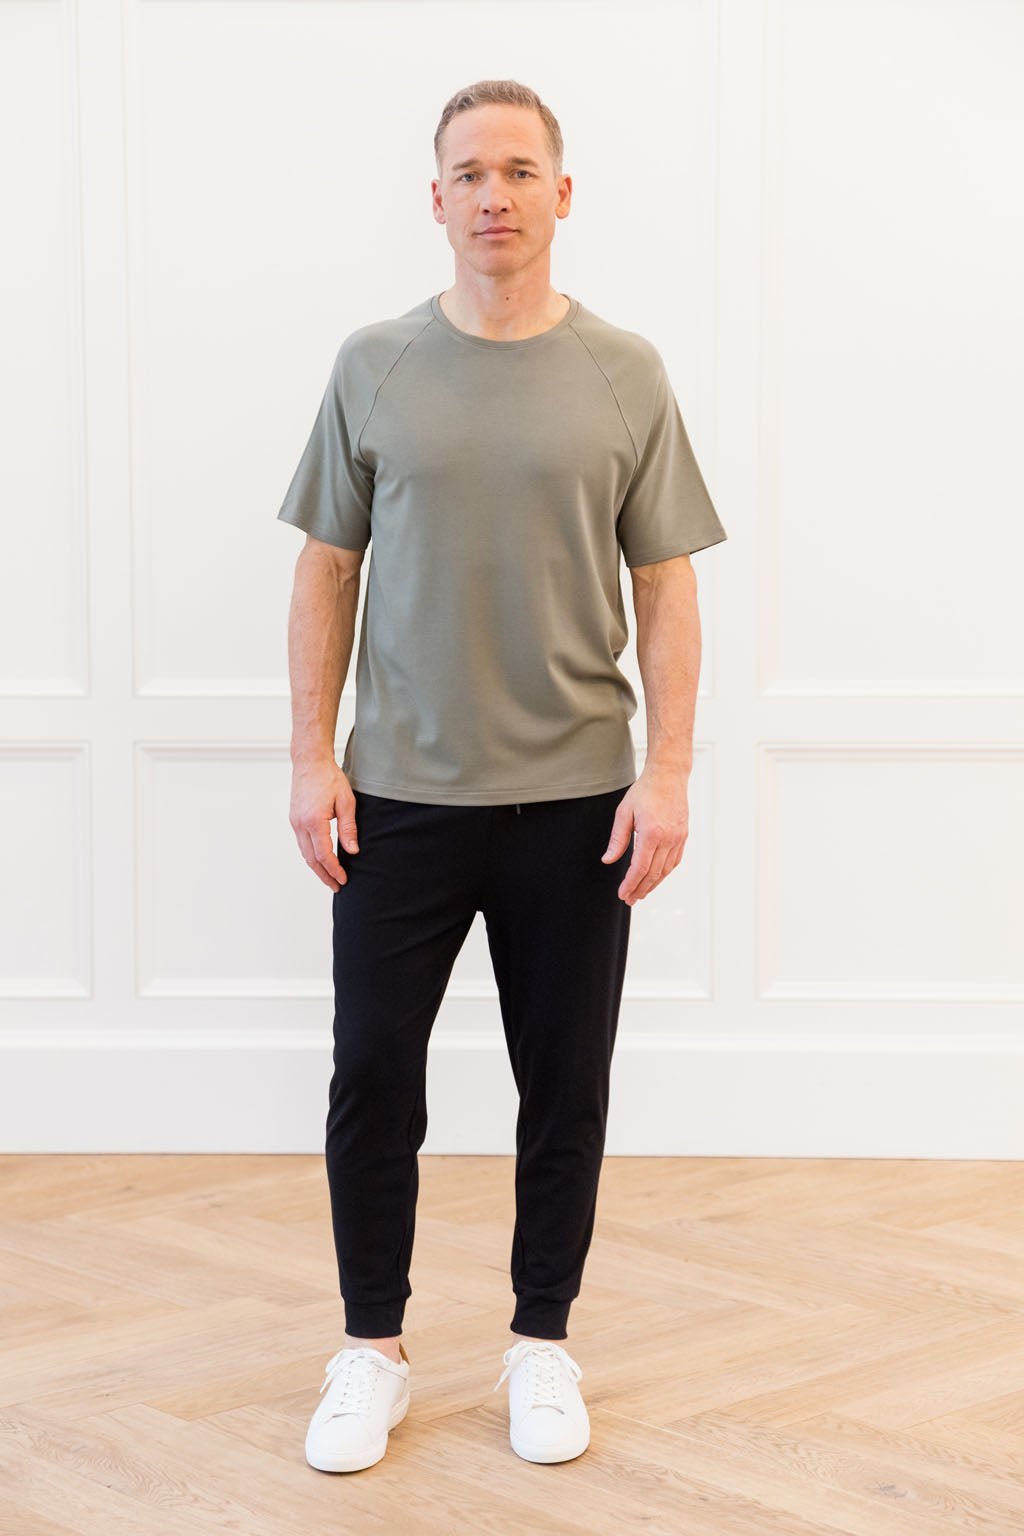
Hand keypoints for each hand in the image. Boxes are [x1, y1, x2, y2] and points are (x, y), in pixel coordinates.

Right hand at [289, 759, 359, 891]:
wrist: (310, 762)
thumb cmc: (329, 778)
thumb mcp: (346, 802)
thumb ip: (348, 829)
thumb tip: (353, 851)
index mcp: (314, 821)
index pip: (324, 855)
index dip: (334, 870)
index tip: (344, 880)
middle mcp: (300, 824)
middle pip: (311, 859)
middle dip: (324, 875)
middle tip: (337, 887)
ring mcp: (295, 822)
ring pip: (304, 853)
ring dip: (317, 867)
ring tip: (330, 877)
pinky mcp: (294, 819)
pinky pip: (302, 843)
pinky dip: (311, 855)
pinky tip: (321, 860)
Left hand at [601, 766, 689, 904]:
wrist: (668, 775)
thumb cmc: (645, 791)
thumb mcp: (623, 813)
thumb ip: (617, 839)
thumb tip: (608, 860)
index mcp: (651, 832)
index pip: (640, 867)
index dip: (630, 884)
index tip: (623, 894)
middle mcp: (668, 838)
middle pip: (653, 873)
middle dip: (640, 889)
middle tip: (630, 899)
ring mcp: (678, 837)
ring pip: (665, 870)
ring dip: (653, 884)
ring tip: (641, 893)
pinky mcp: (683, 835)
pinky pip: (674, 861)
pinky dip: (664, 873)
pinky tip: (655, 878)